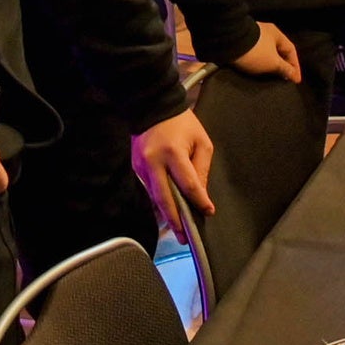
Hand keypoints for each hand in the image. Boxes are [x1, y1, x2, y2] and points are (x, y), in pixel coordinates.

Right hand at [127, 108, 216, 225]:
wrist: (152, 106)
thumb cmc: (182, 123)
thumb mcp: (201, 141)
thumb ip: (201, 168)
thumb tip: (200, 194)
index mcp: (173, 153)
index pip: (188, 184)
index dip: (199, 200)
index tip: (208, 211)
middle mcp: (154, 163)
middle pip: (165, 198)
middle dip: (176, 220)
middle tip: (184, 238)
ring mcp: (141, 167)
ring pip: (154, 197)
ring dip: (166, 215)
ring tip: (177, 231)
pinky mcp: (136, 168)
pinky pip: (150, 190)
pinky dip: (159, 202)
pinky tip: (167, 213)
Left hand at [229, 24, 302, 83]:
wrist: (228, 43)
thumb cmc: (255, 52)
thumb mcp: (273, 62)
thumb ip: (285, 69)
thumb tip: (294, 75)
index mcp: (276, 33)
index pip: (291, 50)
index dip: (295, 66)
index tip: (296, 80)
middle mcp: (265, 33)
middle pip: (279, 51)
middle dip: (283, 65)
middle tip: (285, 79)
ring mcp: (252, 38)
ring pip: (267, 53)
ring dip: (271, 65)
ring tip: (273, 77)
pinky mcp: (242, 44)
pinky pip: (256, 55)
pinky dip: (260, 63)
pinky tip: (259, 71)